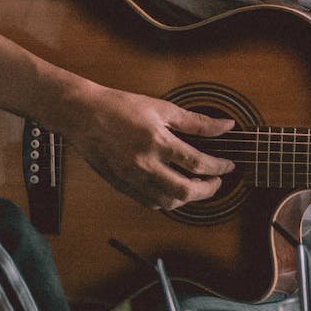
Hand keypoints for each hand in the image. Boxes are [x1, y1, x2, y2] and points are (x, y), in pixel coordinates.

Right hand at [66, 85, 236, 210]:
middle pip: (186, 191)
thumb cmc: (119, 107)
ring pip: (169, 202)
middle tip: (216, 181)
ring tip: (195, 186)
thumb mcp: (161, 107)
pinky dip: (166, 200)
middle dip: (209, 190)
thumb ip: (195, 121)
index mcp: (157, 142)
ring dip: (188, 198)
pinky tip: (171, 189)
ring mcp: (132, 178)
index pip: (198, 163)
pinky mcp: (122, 186)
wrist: (83, 115)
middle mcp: (145, 164)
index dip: (219, 167)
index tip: (228, 166)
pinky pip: (150, 203)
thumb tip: (225, 126)